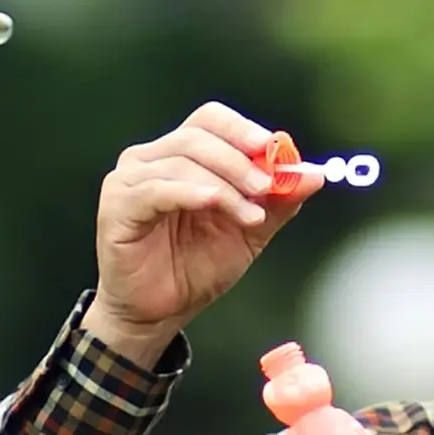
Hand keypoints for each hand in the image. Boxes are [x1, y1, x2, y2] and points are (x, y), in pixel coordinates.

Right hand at [83, 102, 300, 359]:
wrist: (158, 314)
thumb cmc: (194, 268)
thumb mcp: (249, 232)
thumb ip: (279, 202)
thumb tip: (316, 175)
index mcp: (180, 156)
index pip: (211, 120)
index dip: (242, 130)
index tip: (273, 148)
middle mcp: (150, 159)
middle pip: (198, 135)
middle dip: (239, 159)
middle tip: (268, 186)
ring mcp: (129, 179)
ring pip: (182, 160)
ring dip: (225, 184)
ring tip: (250, 215)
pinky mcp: (117, 205)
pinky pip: (157, 188)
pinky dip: (192, 192)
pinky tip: (214, 203)